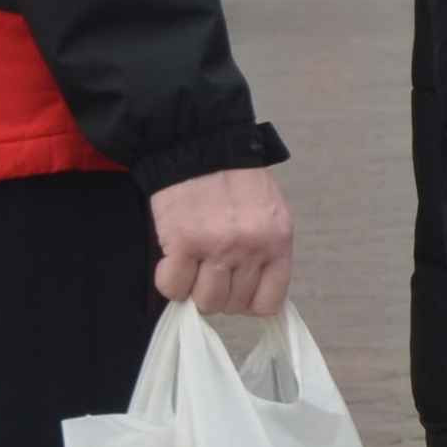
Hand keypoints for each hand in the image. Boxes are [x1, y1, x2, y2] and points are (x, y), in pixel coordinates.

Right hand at [149, 166, 293, 317]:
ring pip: (204, 301)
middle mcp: (251, 247)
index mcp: (278, 241)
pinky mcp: (184, 242)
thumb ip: (264, 251)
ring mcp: (218, 247)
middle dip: (217, 292)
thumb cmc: (233, 177)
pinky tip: (172, 259)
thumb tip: (251, 294)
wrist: (198, 141)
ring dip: (192, 288)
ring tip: (190, 262)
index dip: (247, 303)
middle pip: (232, 305)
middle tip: (207, 268)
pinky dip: (168, 279)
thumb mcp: (267, 213)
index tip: (235, 290)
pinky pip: (173, 287)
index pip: (269, 303)